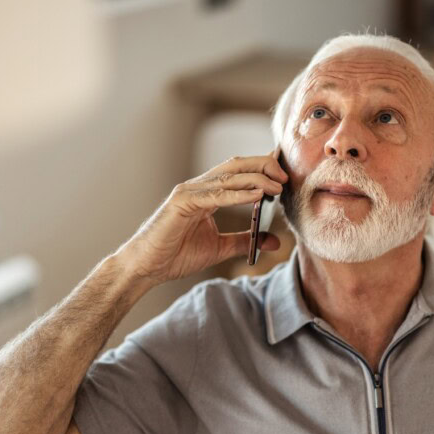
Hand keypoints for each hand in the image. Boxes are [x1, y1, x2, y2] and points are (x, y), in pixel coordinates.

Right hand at [114, 151, 287, 286]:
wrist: (147, 267)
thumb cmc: (176, 255)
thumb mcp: (220, 247)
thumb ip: (246, 241)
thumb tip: (274, 241)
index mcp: (207, 193)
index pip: (238, 173)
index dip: (262, 169)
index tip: (285, 175)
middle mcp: (199, 187)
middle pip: (236, 166)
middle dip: (263, 166)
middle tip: (286, 176)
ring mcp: (189, 192)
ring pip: (228, 177)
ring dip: (256, 179)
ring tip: (278, 185)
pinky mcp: (182, 203)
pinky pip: (215, 195)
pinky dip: (238, 194)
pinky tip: (257, 195)